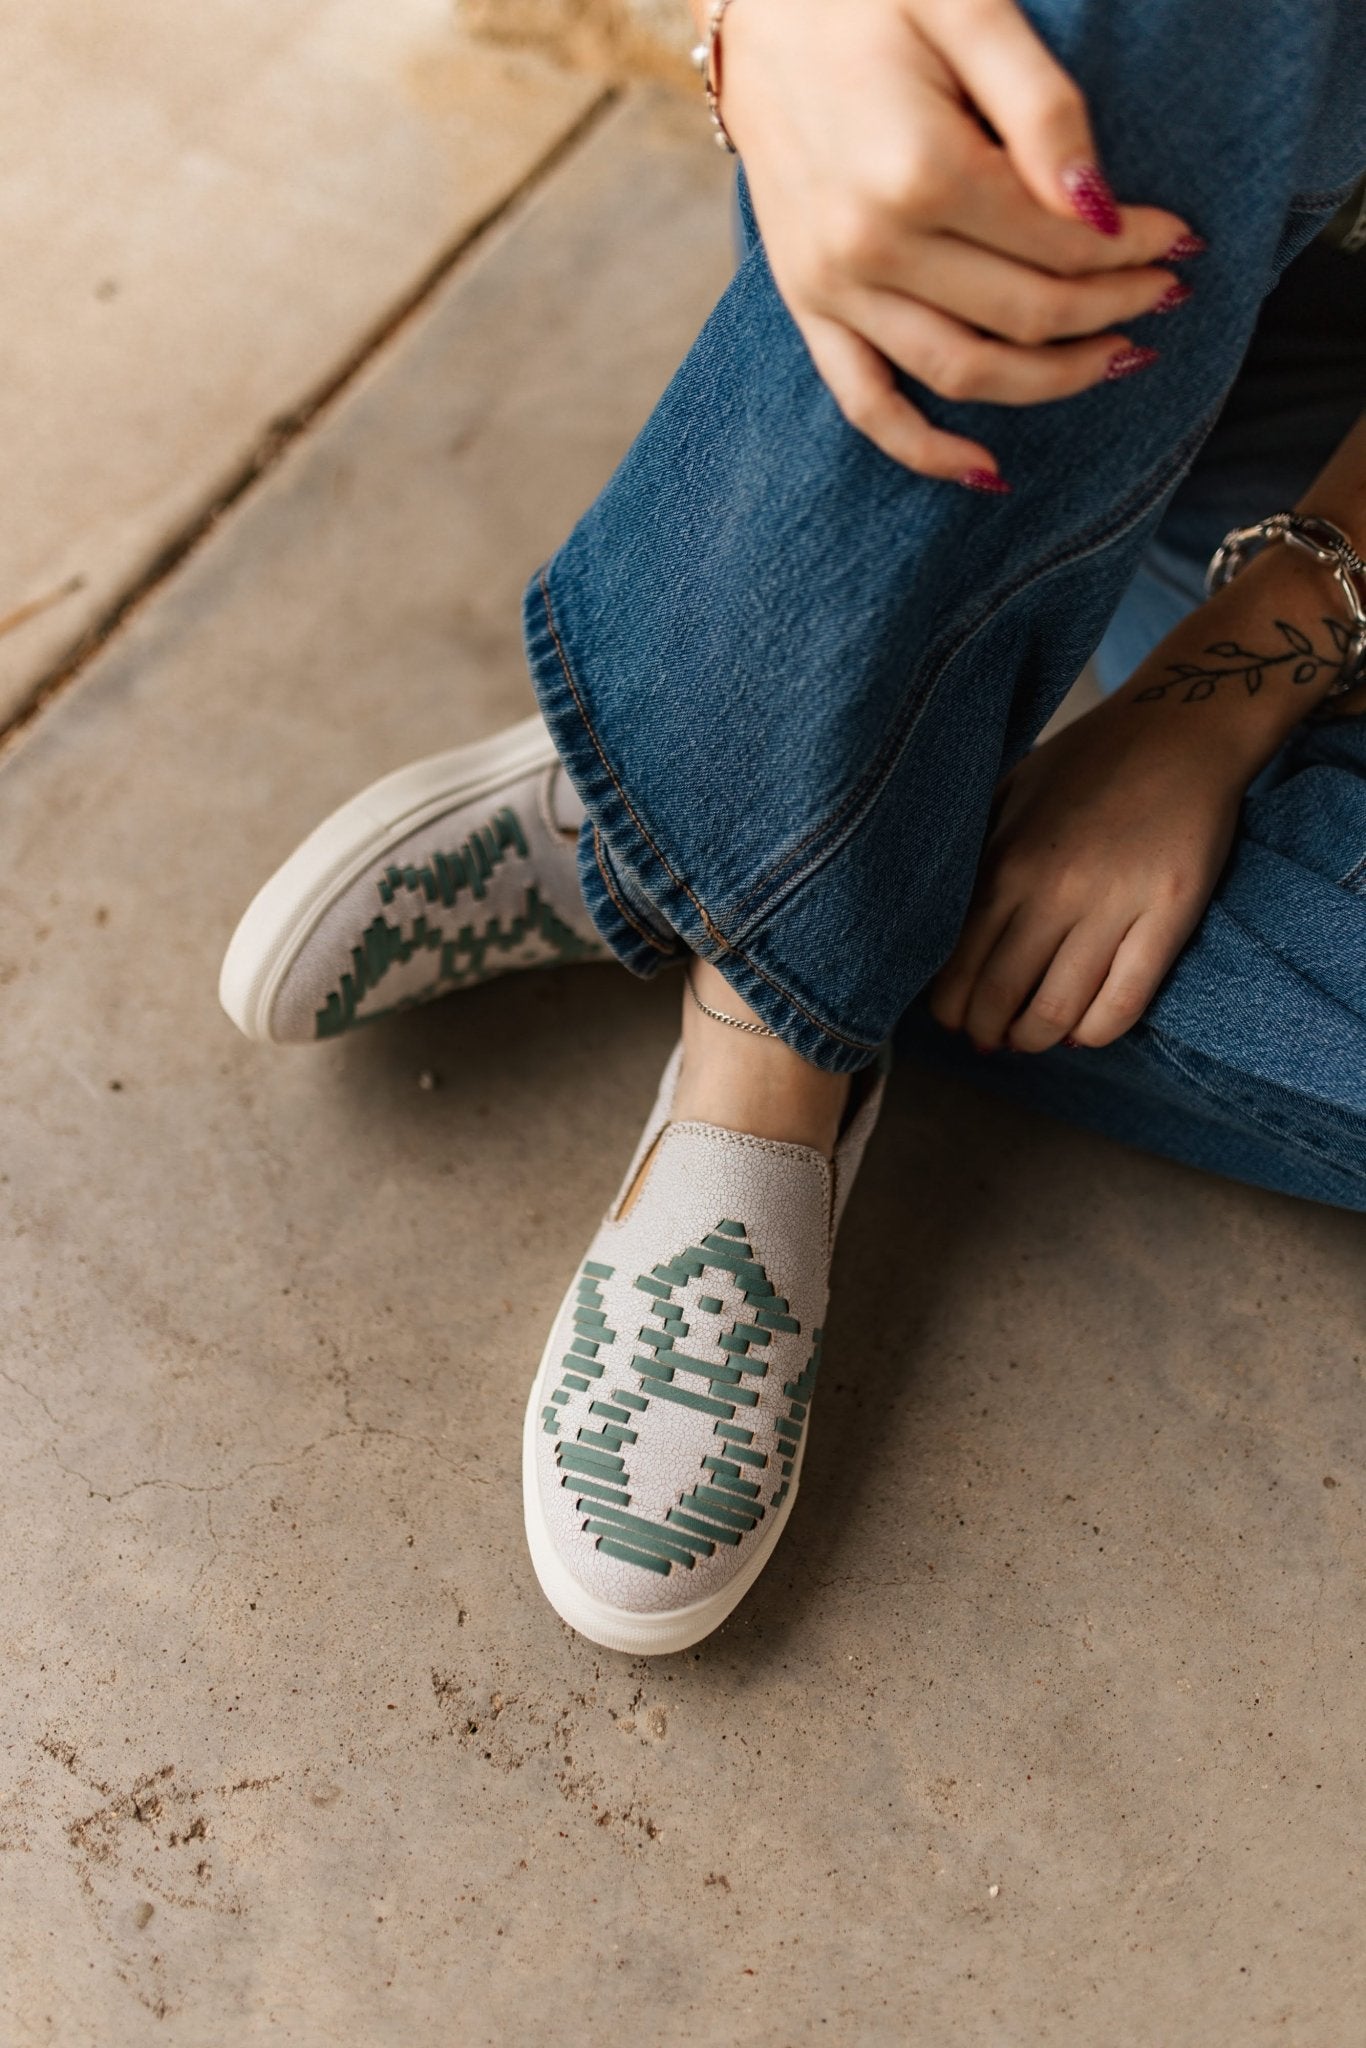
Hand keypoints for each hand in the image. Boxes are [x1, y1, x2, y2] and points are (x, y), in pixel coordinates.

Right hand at [713, 0, 1201, 483]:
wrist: (753, 7)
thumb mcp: (968, 7)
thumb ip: (1041, 107)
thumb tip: (1098, 207)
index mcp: (917, 171)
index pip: (1056, 244)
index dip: (1132, 247)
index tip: (1180, 235)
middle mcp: (870, 246)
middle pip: (1022, 314)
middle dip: (1111, 310)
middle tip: (1165, 293)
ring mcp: (832, 287)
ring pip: (962, 372)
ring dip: (1051, 381)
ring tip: (1117, 360)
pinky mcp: (807, 306)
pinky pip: (867, 405)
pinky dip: (927, 449)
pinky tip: (989, 472)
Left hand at [929, 697, 1242, 1052]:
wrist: (1183, 726)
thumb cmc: (1091, 758)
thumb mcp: (1012, 793)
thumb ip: (978, 851)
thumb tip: (938, 916)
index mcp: (1005, 861)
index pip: (957, 962)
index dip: (950, 1006)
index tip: (952, 1017)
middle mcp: (1052, 890)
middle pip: (1000, 996)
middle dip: (987, 1031)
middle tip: (989, 1039)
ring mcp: (1113, 906)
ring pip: (1057, 1011)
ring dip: (1035, 1039)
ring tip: (1031, 1039)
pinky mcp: (1168, 917)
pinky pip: (1123, 1003)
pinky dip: (1095, 1033)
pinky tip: (1083, 1032)